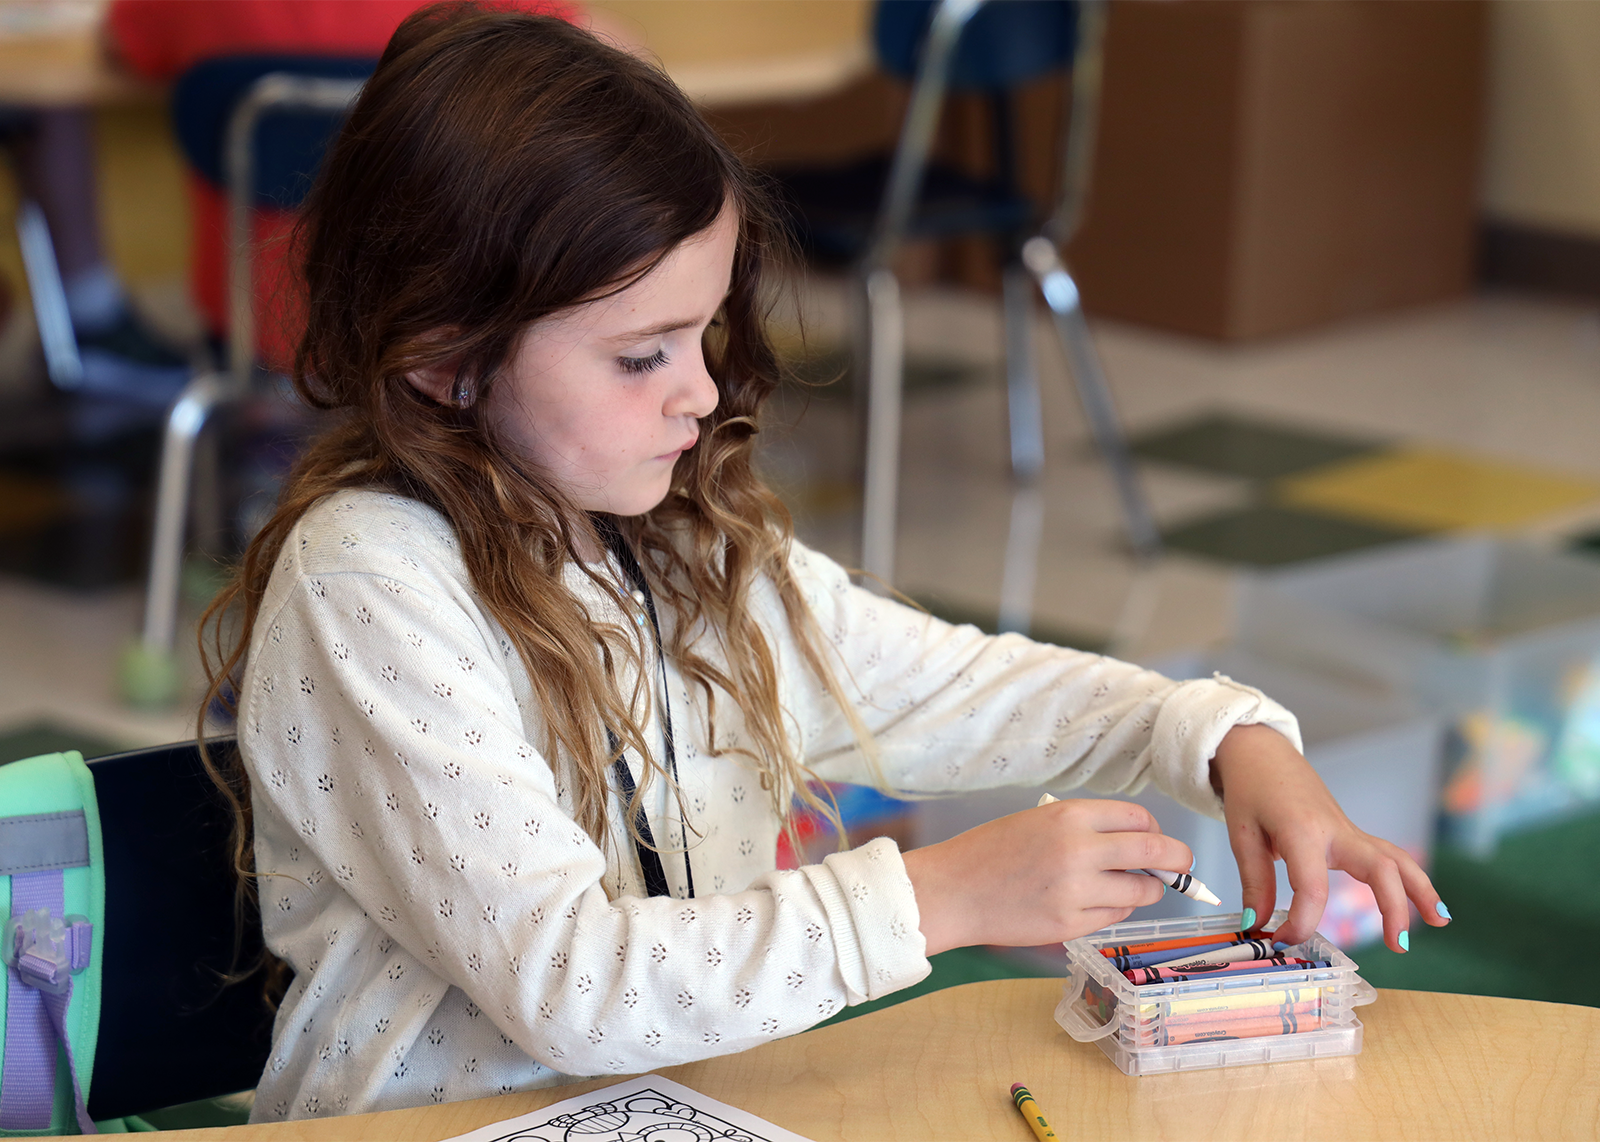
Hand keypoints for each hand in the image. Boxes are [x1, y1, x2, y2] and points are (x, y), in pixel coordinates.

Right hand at [902, 799, 1192, 955]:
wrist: (953, 891)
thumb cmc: (990, 852)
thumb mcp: (1037, 821)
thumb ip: (1085, 829)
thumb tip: (1138, 844)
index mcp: (1068, 816)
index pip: (1139, 818)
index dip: (1155, 829)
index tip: (1156, 838)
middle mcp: (1079, 851)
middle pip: (1156, 851)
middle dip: (1178, 859)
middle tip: (1183, 864)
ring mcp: (1076, 891)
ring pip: (1142, 891)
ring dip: (1147, 889)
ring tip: (1133, 887)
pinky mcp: (1070, 925)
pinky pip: (1115, 915)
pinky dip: (1117, 908)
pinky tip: (1096, 901)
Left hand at [1212, 724, 1449, 951]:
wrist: (1262, 752)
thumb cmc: (1251, 789)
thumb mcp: (1242, 834)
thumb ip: (1255, 882)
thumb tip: (1257, 925)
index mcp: (1302, 830)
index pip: (1313, 887)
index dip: (1301, 922)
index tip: (1283, 940)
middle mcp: (1335, 830)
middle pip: (1380, 868)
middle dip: (1393, 908)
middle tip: (1397, 947)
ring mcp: (1348, 830)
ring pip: (1396, 858)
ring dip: (1420, 889)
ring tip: (1439, 920)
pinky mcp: (1351, 834)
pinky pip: (1387, 855)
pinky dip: (1408, 877)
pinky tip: (1424, 901)